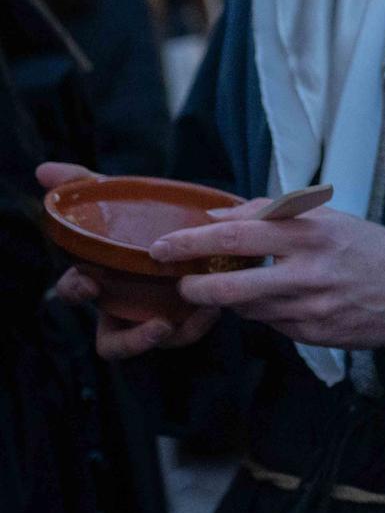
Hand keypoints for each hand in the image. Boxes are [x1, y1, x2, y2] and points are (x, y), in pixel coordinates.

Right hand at [37, 163, 221, 357]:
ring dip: (179, 334)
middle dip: (133, 341)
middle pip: (114, 343)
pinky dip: (200, 324)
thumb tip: (43, 170)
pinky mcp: (185, 317)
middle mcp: (124, 305)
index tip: (90, 282)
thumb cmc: (142, 217)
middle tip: (159, 324)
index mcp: (101, 279)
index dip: (75, 290)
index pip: (74, 292)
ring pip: (158, 342)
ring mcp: (154, 314)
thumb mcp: (116, 196)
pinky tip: (215, 307)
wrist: (194, 228)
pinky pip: (187, 333)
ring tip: (200, 312)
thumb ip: (82, 183)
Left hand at [149, 203, 384, 348]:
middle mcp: (310, 272)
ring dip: (231, 299)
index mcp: (312, 234)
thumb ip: (273, 214)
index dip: (193, 241)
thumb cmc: (369, 247)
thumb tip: (217, 216)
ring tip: (237, 286)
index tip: (163, 245)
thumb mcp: (329, 218)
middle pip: (231, 285)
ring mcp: (312, 309)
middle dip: (195, 286)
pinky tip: (281, 302)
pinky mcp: (316, 336)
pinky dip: (266, 313)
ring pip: (248, 309)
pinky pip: (273, 325)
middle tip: (182, 281)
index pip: (238, 236)